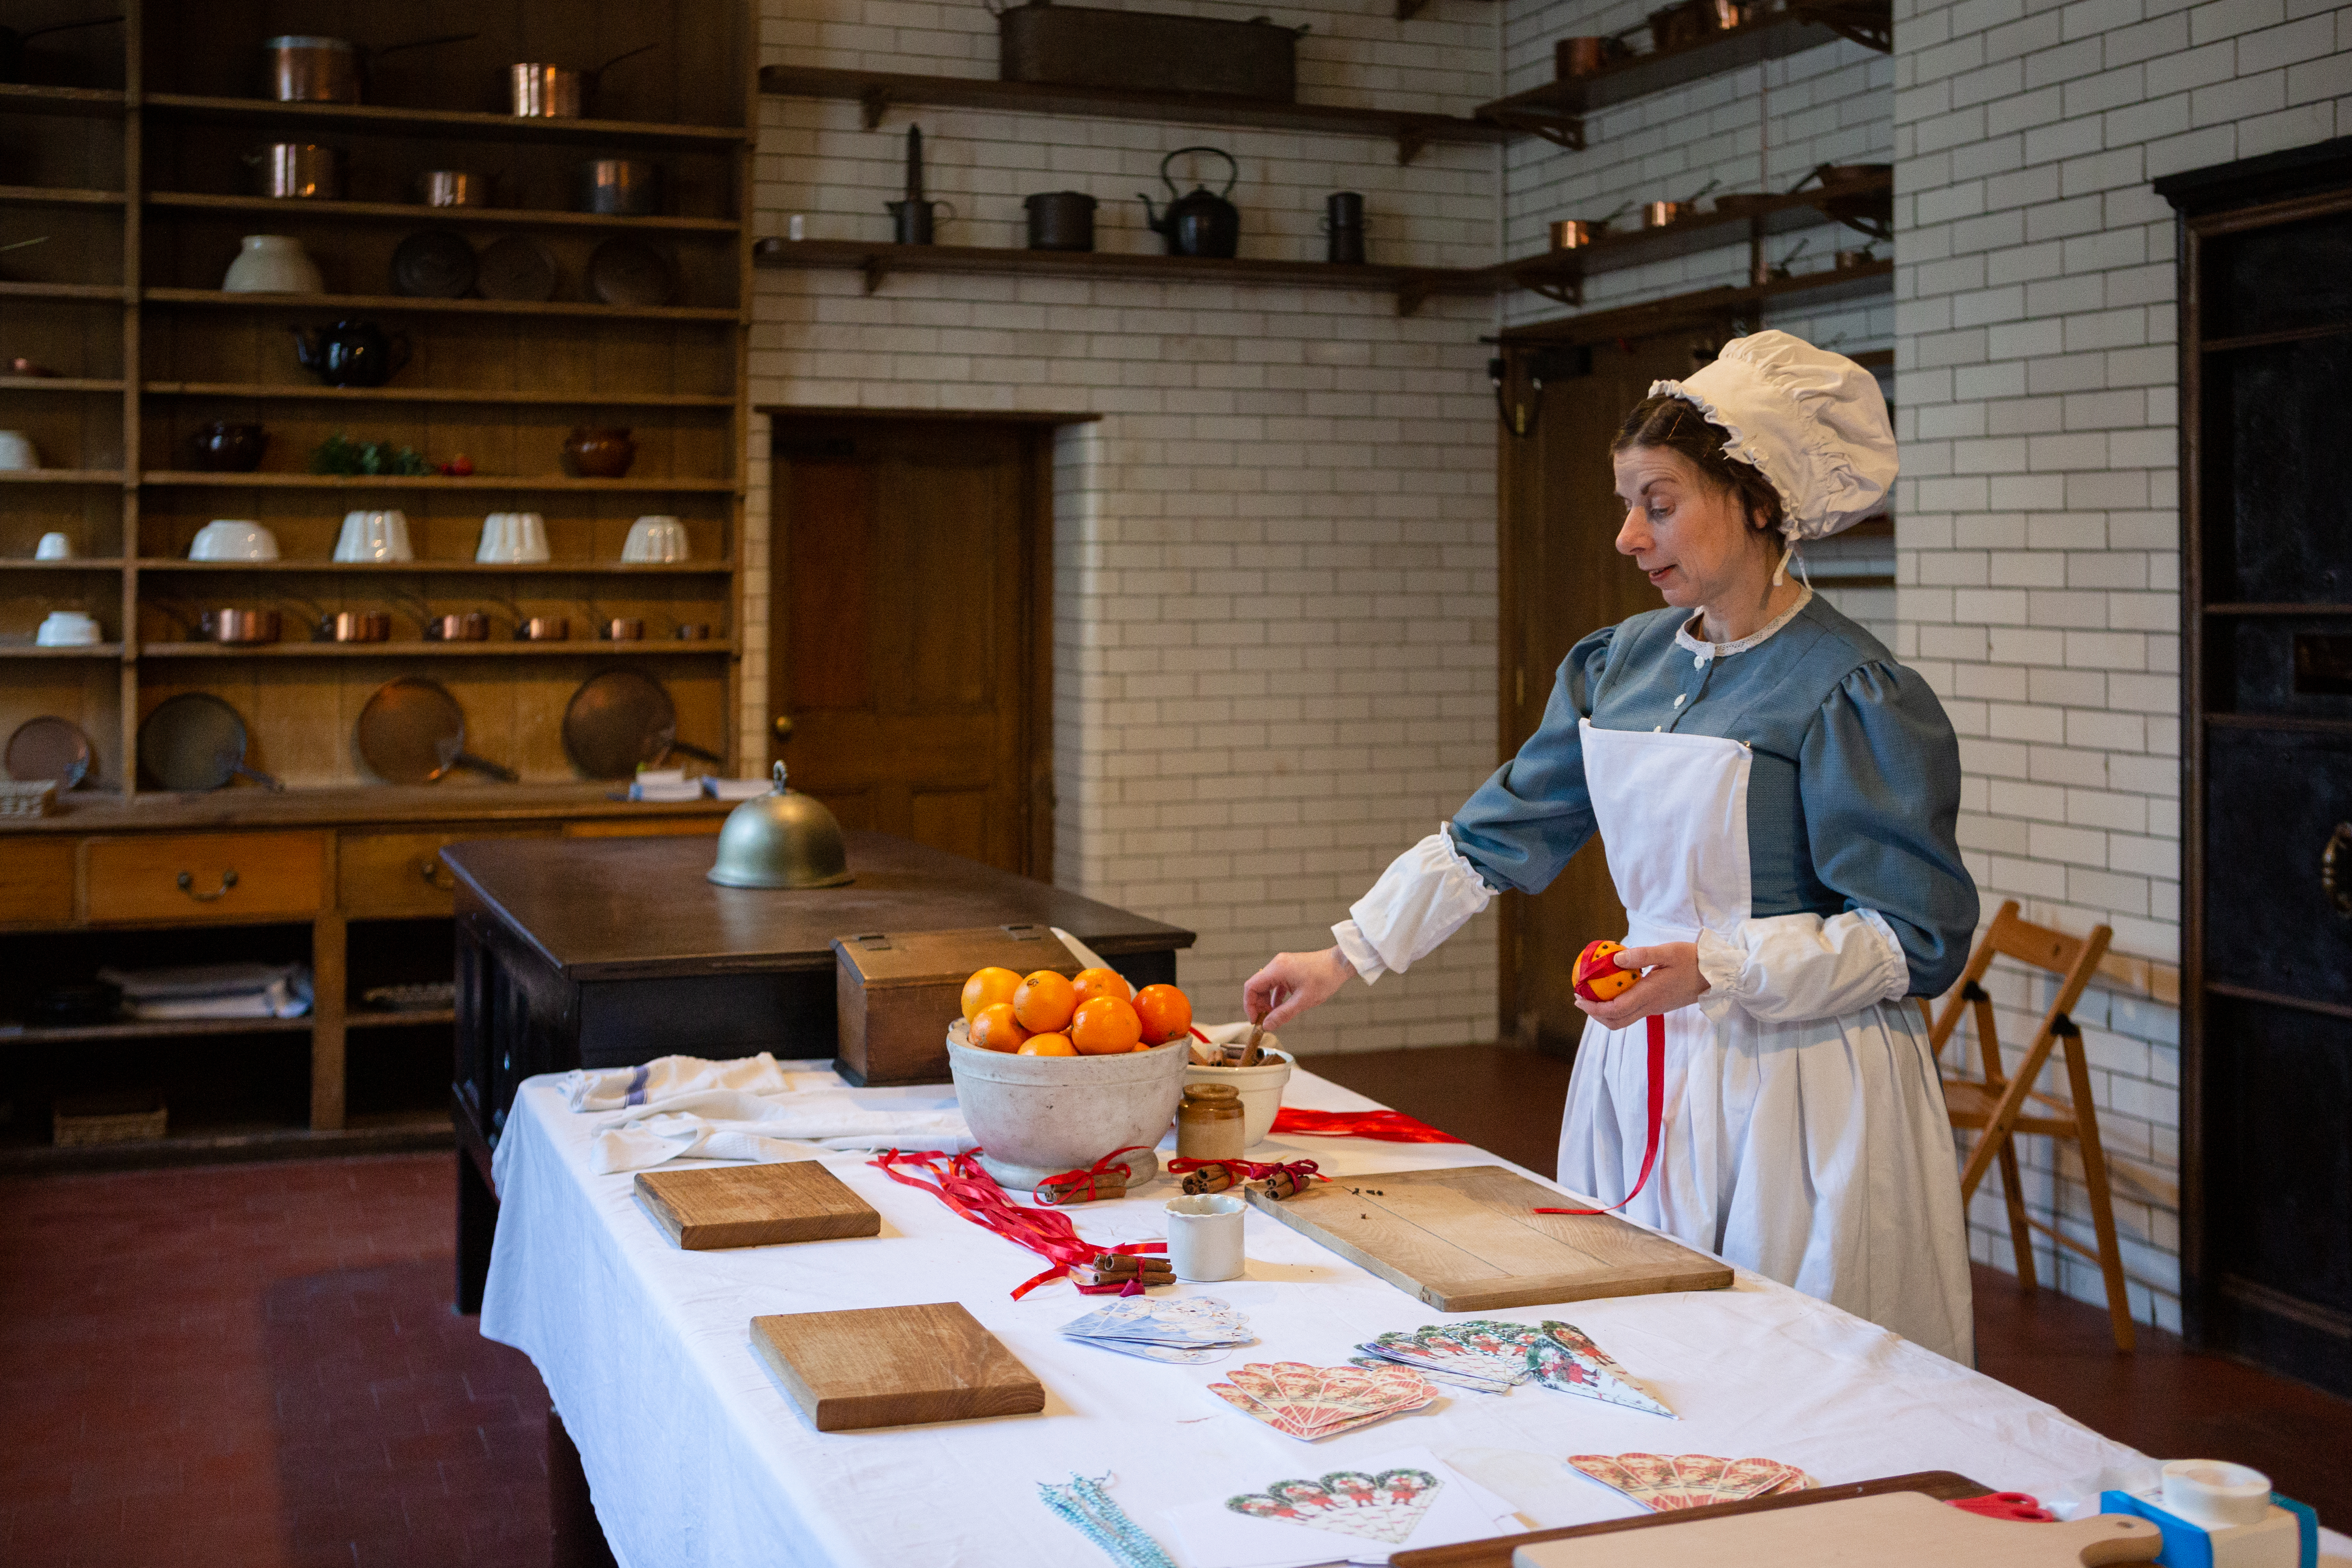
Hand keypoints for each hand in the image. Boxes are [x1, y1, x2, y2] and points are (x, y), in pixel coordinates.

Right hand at [1243, 946, 1354, 1029]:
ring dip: (1267, 1001)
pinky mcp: (1289, 968)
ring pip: (1266, 985)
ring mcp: (1282, 965)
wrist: (1340, 964)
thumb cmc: (1324, 978)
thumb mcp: (1303, 1001)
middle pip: (1257, 986)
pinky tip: (1281, 1007)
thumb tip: (1267, 1025)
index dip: (1249, 1005)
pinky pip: (1275, 983)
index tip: (1255, 1019)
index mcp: (1277, 969)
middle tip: (1265, 1020)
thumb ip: (1283, 1014)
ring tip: (1274, 1015)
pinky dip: (1275, 996)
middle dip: (1258, 1005)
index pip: (1251, 987)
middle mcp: (1277, 964)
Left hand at [1573, 942, 1706, 1029]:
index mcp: (1650, 994)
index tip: (1579, 997)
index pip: (1616, 1009)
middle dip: (1595, 1014)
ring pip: (1624, 1020)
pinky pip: (1633, 1013)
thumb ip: (1641, 955)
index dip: (1594, 1007)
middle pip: (1616, 1021)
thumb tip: (1616, 958)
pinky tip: (1613, 991)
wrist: (1716, 974)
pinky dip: (1617, 1008)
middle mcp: (1651, 1006)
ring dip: (1605, 1013)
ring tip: (1592, 997)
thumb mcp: (1668, 951)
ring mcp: (1655, 1008)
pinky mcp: (1659, 1006)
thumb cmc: (1693, 959)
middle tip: (1580, 999)